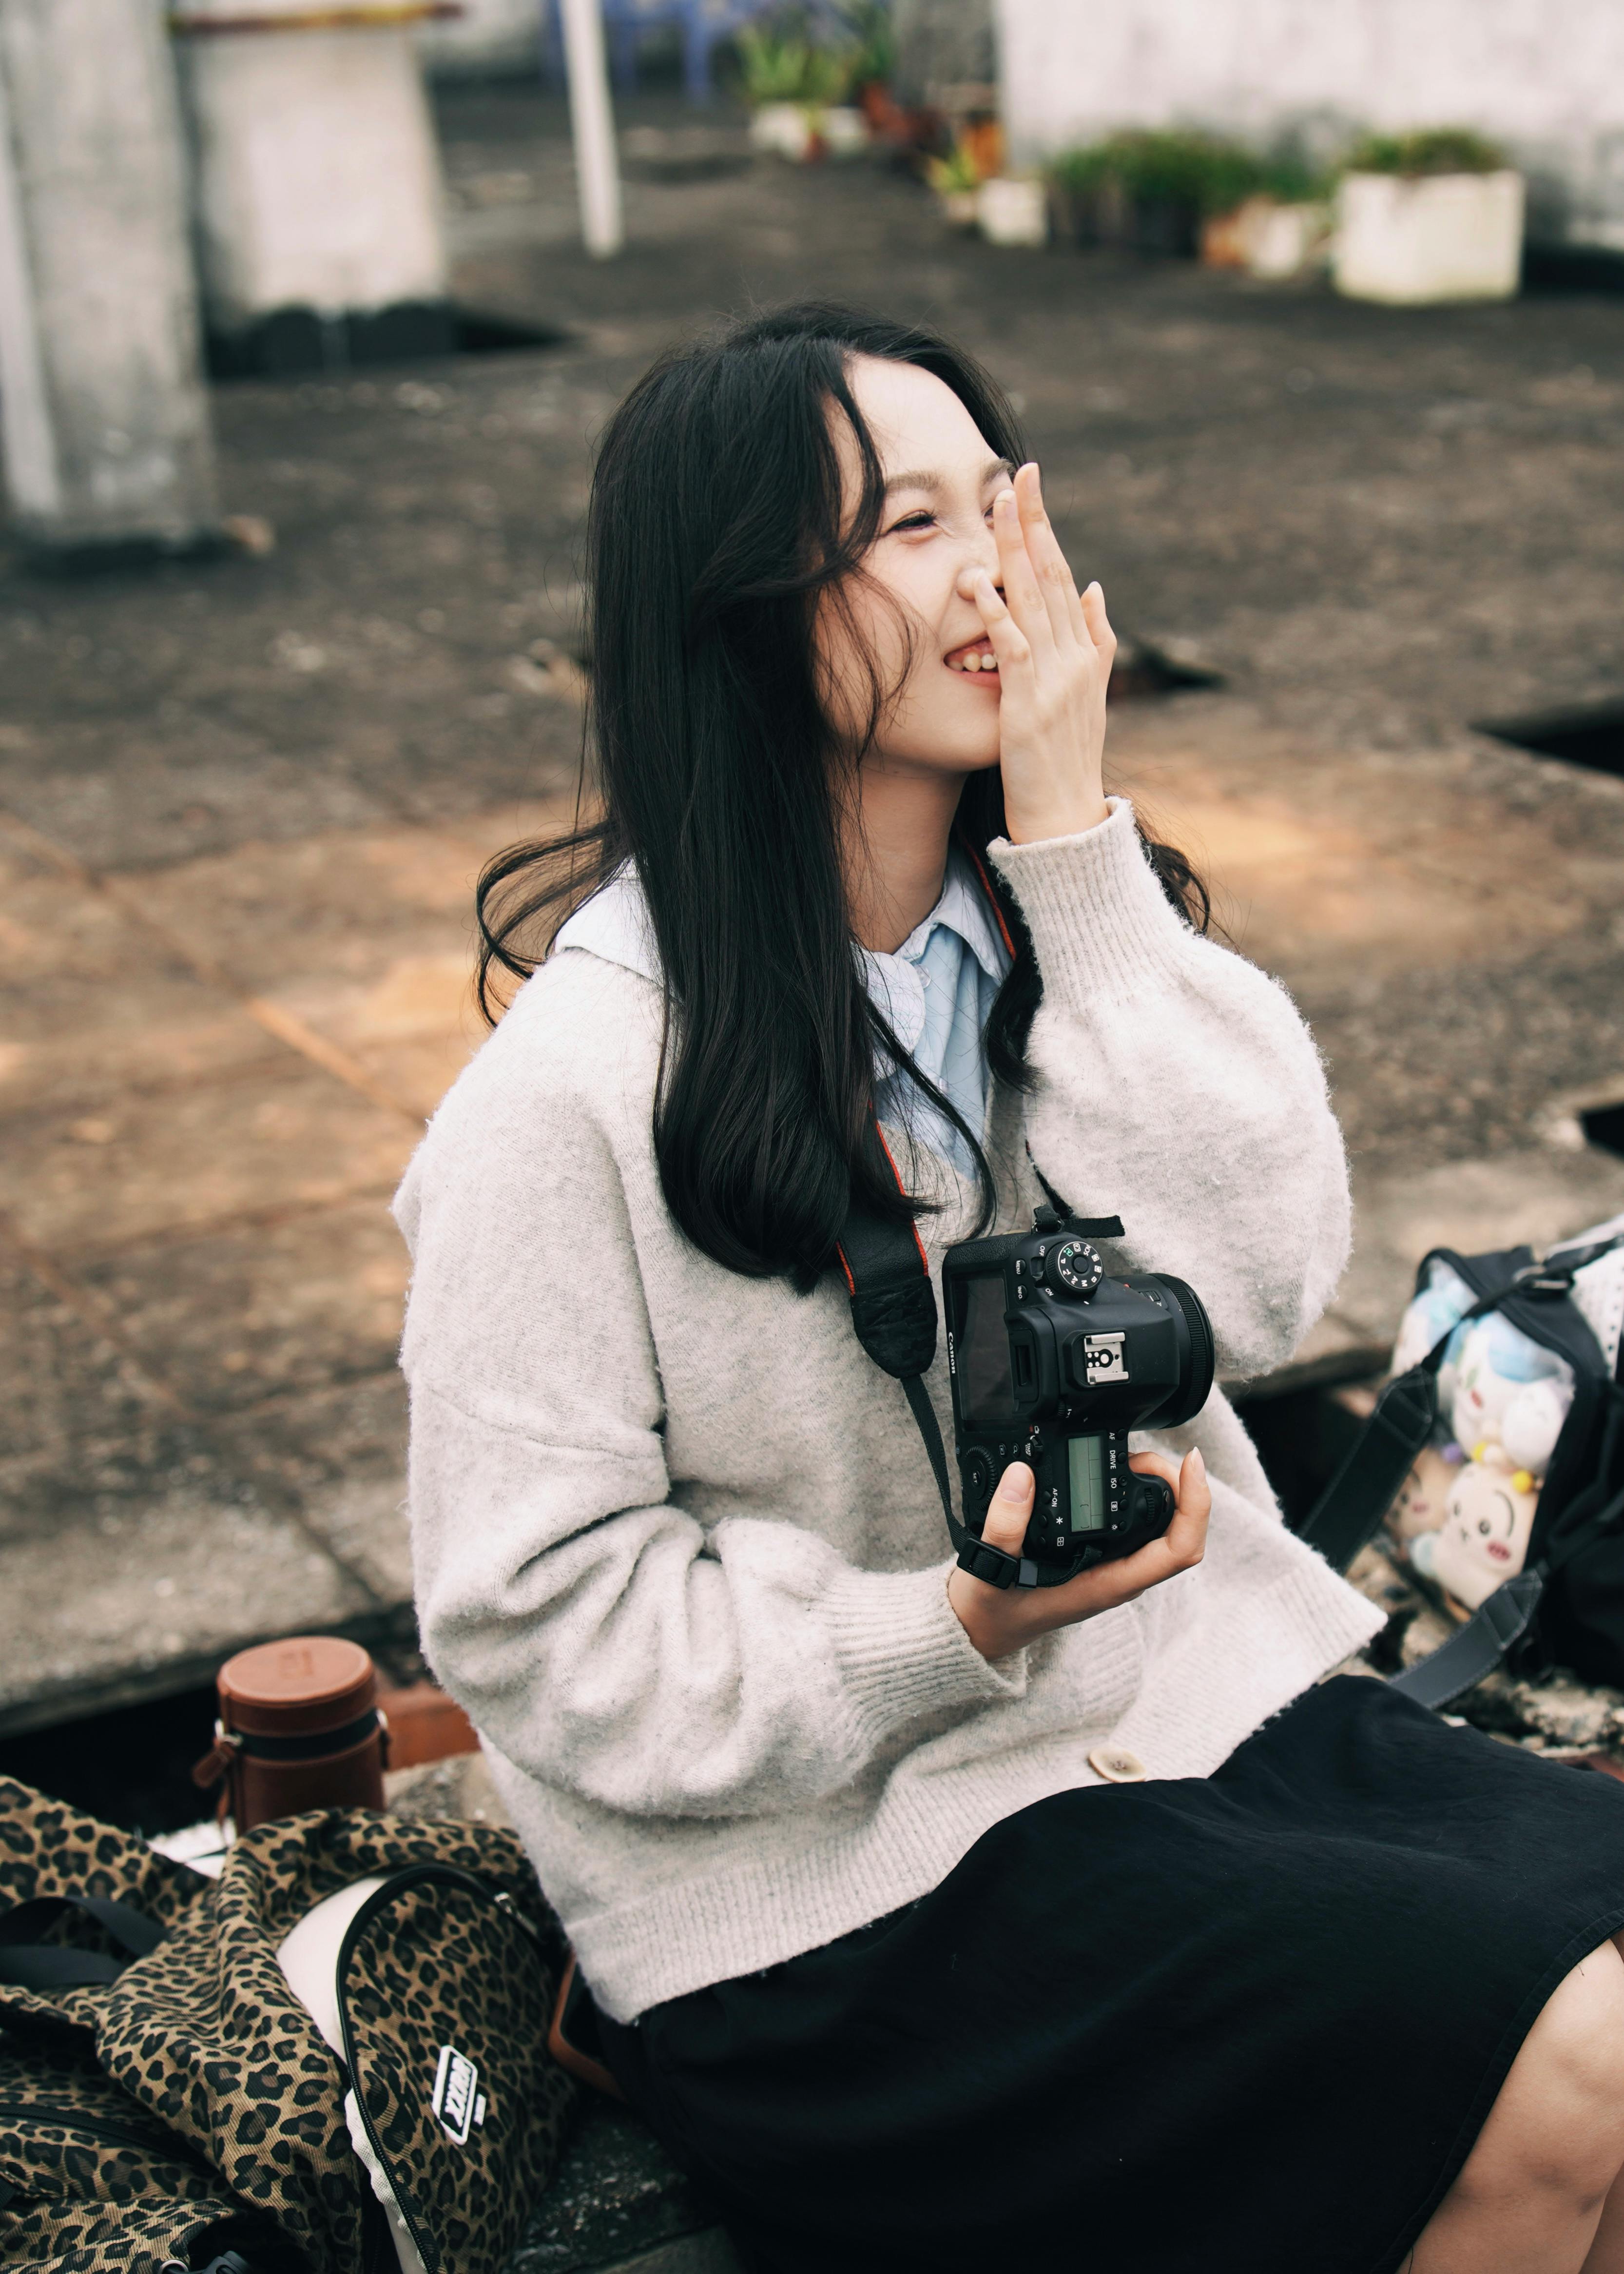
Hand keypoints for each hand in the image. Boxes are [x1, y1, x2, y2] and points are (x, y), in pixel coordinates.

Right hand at [948, 1448, 1209, 1661]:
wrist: (982, 1630)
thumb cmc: (993, 1610)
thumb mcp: (990, 1570)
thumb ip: (1004, 1527)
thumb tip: (1022, 1476)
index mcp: (1108, 1583)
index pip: (1179, 1549)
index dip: (1195, 1504)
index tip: (1190, 1463)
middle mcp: (1119, 1574)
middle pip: (1178, 1530)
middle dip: (1176, 1484)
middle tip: (1144, 1452)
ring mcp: (1112, 1565)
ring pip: (1160, 1526)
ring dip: (1156, 1487)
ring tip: (1130, 1455)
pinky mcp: (1099, 1555)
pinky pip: (1137, 1524)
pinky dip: (1135, 1493)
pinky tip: (1116, 1471)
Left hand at [958, 462, 1114, 844]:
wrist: (1067, 816)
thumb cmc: (1068, 758)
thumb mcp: (1088, 694)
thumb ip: (1094, 638)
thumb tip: (1093, 586)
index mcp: (1087, 649)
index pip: (1062, 574)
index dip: (1045, 528)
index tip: (1029, 484)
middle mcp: (1075, 656)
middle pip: (1051, 575)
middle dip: (1033, 522)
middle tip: (1019, 473)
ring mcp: (1055, 679)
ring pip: (1034, 601)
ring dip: (1015, 551)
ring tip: (998, 506)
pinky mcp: (1028, 703)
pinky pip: (1011, 649)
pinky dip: (996, 614)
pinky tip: (978, 583)